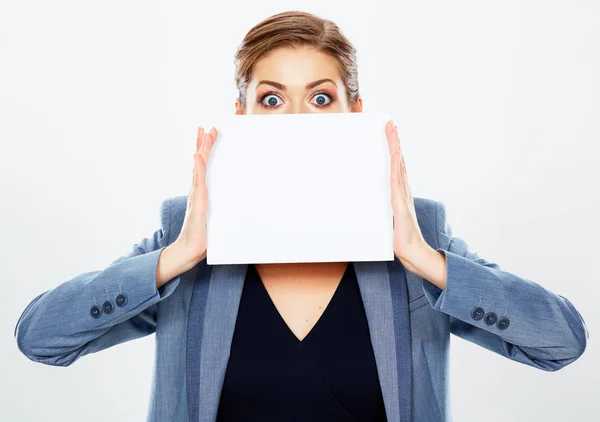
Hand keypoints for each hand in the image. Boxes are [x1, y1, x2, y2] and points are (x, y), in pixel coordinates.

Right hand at [174, 126, 218, 261]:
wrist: (189, 249)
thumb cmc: (201, 236)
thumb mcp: (214, 217)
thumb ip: (218, 209)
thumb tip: (232, 205)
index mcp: (200, 192)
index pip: (203, 166)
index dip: (205, 150)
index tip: (208, 135)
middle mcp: (196, 190)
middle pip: (200, 162)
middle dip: (203, 144)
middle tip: (206, 127)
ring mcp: (196, 194)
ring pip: (199, 166)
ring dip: (201, 149)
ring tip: (203, 133)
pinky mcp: (198, 202)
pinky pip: (198, 181)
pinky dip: (197, 167)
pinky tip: (196, 155)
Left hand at [385, 120, 425, 261]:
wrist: (411, 251)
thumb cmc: (400, 236)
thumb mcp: (387, 217)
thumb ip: (383, 207)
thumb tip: (372, 203)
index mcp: (400, 192)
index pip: (396, 166)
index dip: (394, 149)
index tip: (391, 133)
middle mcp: (403, 190)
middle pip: (398, 160)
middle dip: (394, 141)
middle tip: (391, 124)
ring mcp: (403, 195)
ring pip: (398, 166)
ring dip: (395, 147)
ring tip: (393, 131)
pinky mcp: (400, 203)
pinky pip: (397, 181)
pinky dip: (397, 166)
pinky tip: (396, 155)